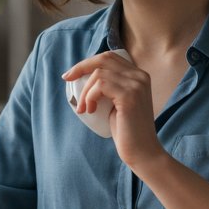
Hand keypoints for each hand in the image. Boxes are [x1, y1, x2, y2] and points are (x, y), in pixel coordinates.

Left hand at [62, 50, 165, 168]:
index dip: (87, 62)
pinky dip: (89, 97)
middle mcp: (140, 76)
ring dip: (85, 91)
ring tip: (84, 108)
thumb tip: (82, 77)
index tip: (71, 75)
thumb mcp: (116, 103)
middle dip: (81, 67)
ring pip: (99, 74)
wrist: (142, 151)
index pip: (109, 57)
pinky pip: (100, 86)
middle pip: (103, 59)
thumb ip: (109, 87)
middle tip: (67, 80)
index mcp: (138, 75)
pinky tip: (90, 110)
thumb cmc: (126, 130)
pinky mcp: (129, 96)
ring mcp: (136, 85)